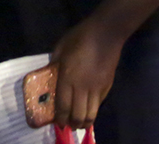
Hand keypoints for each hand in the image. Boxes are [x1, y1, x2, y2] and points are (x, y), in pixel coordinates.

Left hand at [50, 15, 127, 129]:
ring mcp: (96, 89)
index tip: (58, 123)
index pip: (63, 106)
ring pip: (91, 114)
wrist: (105, 34)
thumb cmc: (80, 37)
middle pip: (78, 115)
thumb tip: (51, 74)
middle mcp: (82, 87)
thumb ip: (55, 64)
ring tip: (79, 122)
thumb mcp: (61, 48)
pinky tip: (88, 109)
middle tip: (67, 124)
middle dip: (72, 123)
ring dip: (84, 121)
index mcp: (67, 78)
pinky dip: (92, 111)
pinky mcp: (107, 87)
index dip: (60, 118)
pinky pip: (98, 105)